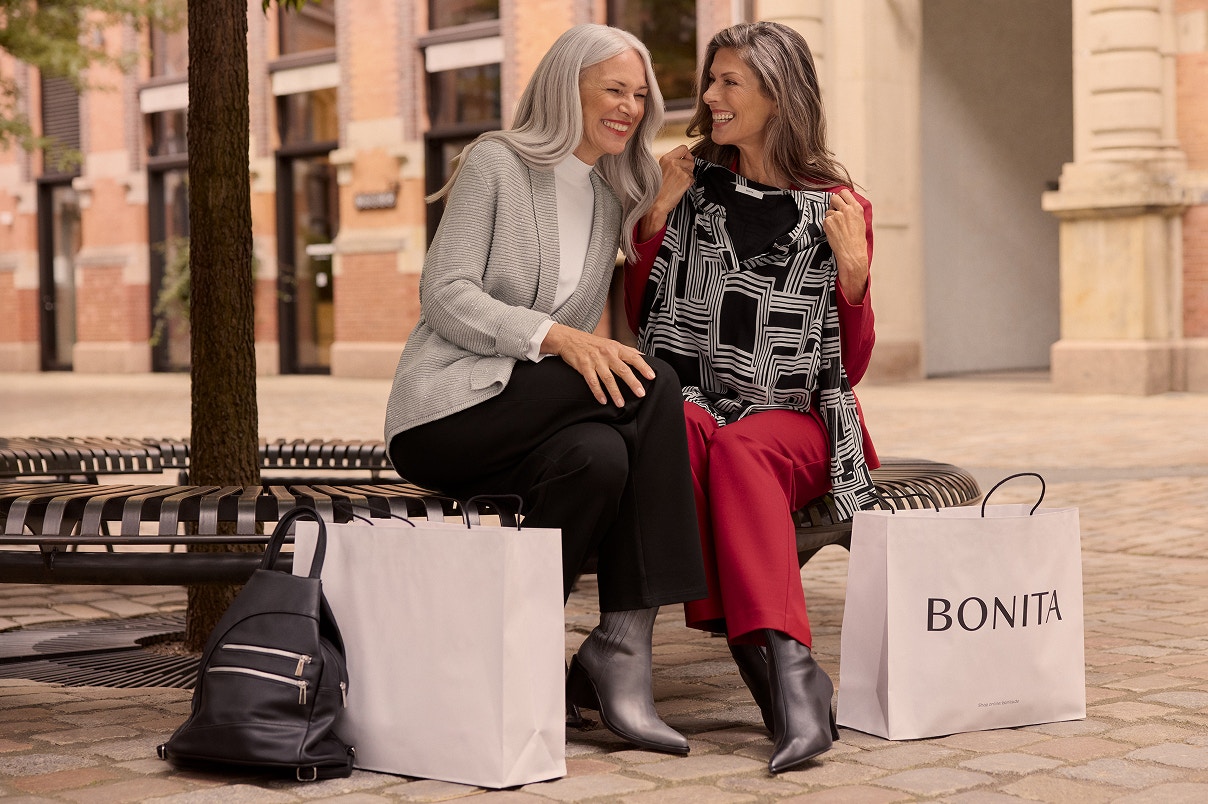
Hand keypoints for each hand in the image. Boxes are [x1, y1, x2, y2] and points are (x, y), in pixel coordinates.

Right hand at [541, 323, 655, 405]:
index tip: (651, 376)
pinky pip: (592, 382)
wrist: (570, 339)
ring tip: (621, 403)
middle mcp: (607, 354)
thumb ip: (627, 350)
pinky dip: (598, 392)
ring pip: (608, 378)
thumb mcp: (611, 343)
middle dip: (632, 382)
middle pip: (622, 369)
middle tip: (640, 394)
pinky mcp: (584, 366)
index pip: (633, 357)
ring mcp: (595, 360)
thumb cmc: (593, 343)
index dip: (643, 367)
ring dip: (615, 392)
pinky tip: (603, 400)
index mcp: (616, 348)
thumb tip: (643, 356)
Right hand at [638, 145, 694, 240]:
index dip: (687, 155)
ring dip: (688, 177)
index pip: (684, 148)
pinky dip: (688, 184)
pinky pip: (693, 179)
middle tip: (679, 177)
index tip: (685, 161)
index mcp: (665, 158)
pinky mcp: (685, 179)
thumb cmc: (657, 190)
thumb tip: (685, 159)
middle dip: (688, 168)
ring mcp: (680, 170)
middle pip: (691, 160)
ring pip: (692, 171)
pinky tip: (679, 188)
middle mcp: (673, 162)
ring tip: (677, 184)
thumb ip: (672, 163)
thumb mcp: (660, 170)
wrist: (655, 204)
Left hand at [824, 188, 868, 301]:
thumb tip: (845, 205)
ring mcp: (837, 215)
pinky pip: (825, 220)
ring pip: (828, 210)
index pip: (845, 192)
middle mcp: (847, 210)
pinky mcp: (828, 222)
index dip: (841, 196)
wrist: (852, 253)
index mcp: (857, 208)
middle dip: (833, 204)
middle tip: (835, 212)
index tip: (840, 201)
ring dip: (830, 217)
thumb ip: (853, 211)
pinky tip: (834, 233)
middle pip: (834, 198)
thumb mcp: (860, 222)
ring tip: (837, 228)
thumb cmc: (857, 241)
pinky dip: (827, 226)